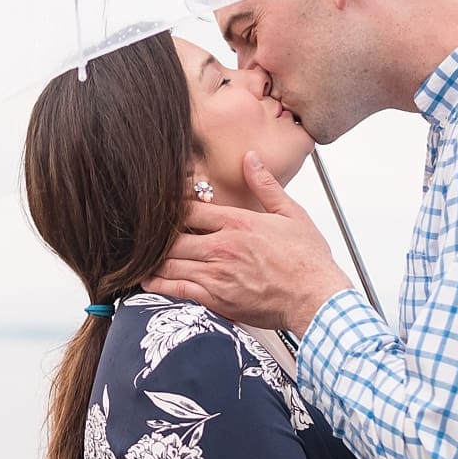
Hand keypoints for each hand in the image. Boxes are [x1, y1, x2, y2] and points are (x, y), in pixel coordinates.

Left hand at [147, 151, 352, 334]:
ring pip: (170, 263)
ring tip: (141, 255)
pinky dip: (159, 285)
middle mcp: (223, 247)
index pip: (191, 209)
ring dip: (153, 259)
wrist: (316, 299)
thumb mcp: (291, 214)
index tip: (163, 207)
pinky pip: (178, 290)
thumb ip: (265, 185)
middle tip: (146, 234)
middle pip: (174, 237)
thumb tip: (250, 158)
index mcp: (238, 223)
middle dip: (158, 235)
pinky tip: (146, 281)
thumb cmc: (307, 259)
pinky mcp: (217, 300)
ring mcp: (217, 275)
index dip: (173, 207)